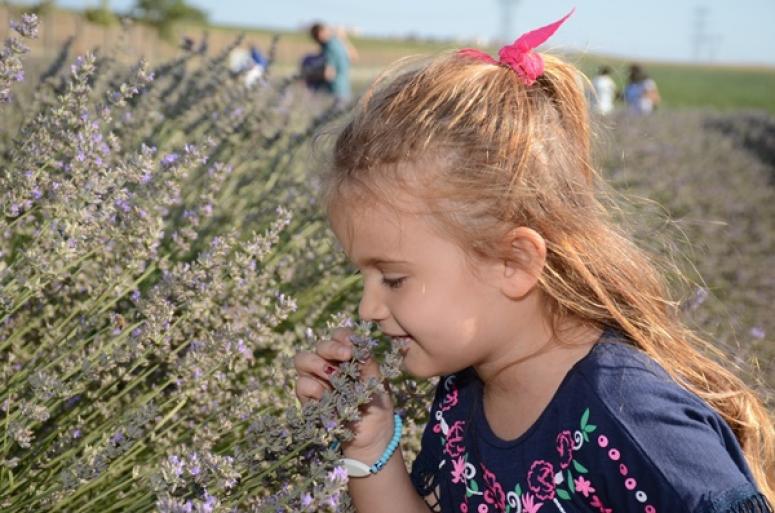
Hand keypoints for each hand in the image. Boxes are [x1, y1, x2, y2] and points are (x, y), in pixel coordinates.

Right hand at [293, 327, 394, 457]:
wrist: (371, 437)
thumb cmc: (377, 406)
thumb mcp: (378, 384)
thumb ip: (369, 365)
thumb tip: (362, 348)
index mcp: (347, 357)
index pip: (338, 336)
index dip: (342, 336)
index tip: (353, 346)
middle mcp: (329, 365)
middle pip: (319, 345)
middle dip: (331, 348)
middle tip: (346, 356)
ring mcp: (317, 381)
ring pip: (302, 359)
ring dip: (317, 364)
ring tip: (333, 376)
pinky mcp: (308, 399)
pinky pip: (301, 384)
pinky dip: (312, 387)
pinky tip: (325, 395)